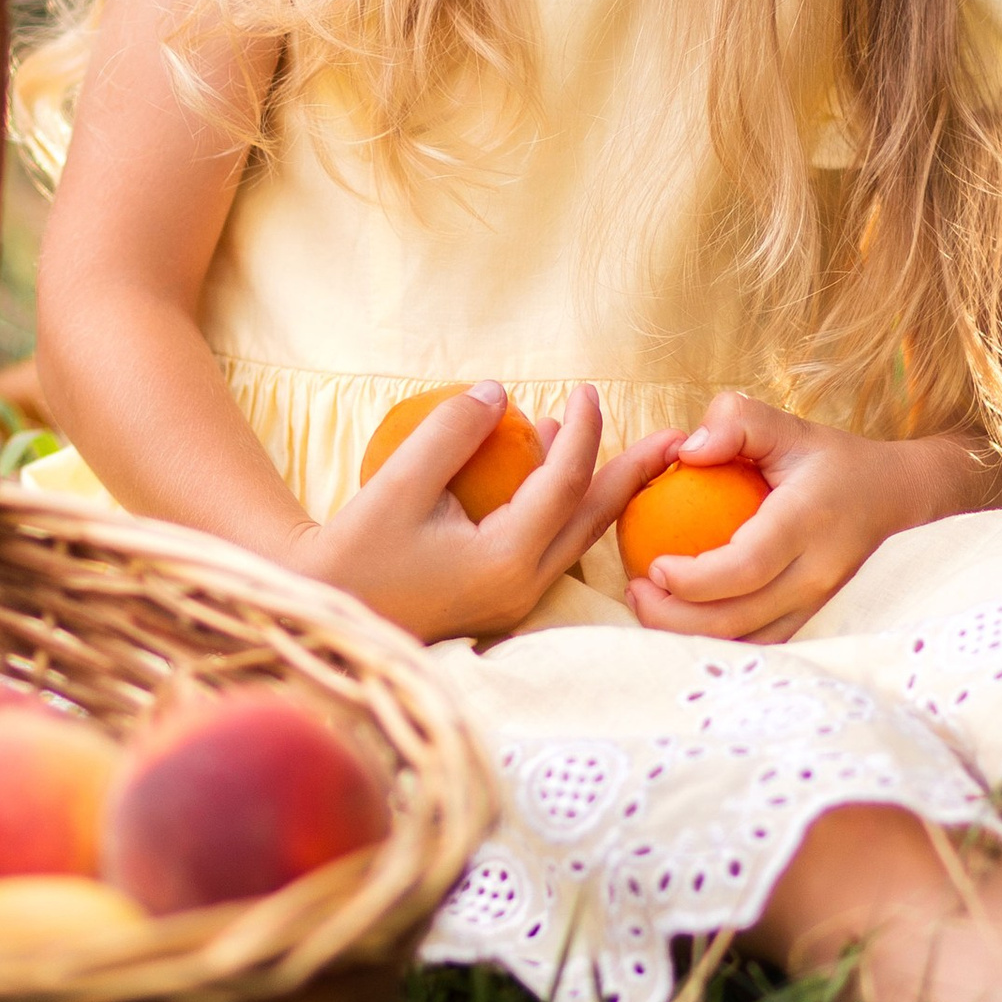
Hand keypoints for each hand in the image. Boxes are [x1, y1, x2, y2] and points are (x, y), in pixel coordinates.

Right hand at [292, 383, 676, 644]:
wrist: (325, 613)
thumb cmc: (353, 550)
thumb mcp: (396, 482)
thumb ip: (450, 432)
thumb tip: (501, 391)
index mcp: (506, 561)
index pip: (564, 485)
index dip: (582, 432)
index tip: (585, 389)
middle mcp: (524, 586)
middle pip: (594, 519)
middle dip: (635, 474)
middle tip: (677, 439)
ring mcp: (516, 600)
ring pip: (576, 537)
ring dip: (598, 488)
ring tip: (612, 444)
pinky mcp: (502, 601)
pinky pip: (551, 546)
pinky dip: (564, 507)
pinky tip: (554, 472)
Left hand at [623, 392, 998, 643]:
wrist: (897, 499)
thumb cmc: (829, 461)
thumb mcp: (787, 426)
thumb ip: (736, 421)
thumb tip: (686, 451)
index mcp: (808, 523)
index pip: (745, 567)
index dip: (693, 579)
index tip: (651, 566)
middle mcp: (818, 574)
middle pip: (738, 619)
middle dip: (674, 618)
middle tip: (635, 591)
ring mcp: (819, 605)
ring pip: (747, 644)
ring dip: (690, 636)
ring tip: (650, 606)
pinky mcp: (812, 621)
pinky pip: (759, 646)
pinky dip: (715, 641)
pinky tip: (682, 618)